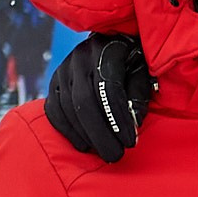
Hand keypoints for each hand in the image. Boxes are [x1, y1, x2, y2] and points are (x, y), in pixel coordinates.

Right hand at [43, 32, 153, 161]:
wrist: (112, 40)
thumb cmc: (134, 60)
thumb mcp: (144, 70)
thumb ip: (139, 95)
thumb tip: (133, 125)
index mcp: (106, 51)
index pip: (108, 88)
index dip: (118, 118)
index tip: (130, 142)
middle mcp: (79, 58)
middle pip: (84, 102)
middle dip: (100, 133)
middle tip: (115, 156)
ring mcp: (62, 69)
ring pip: (67, 107)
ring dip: (86, 135)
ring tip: (104, 152)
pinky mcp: (53, 82)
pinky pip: (53, 109)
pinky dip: (67, 130)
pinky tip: (83, 145)